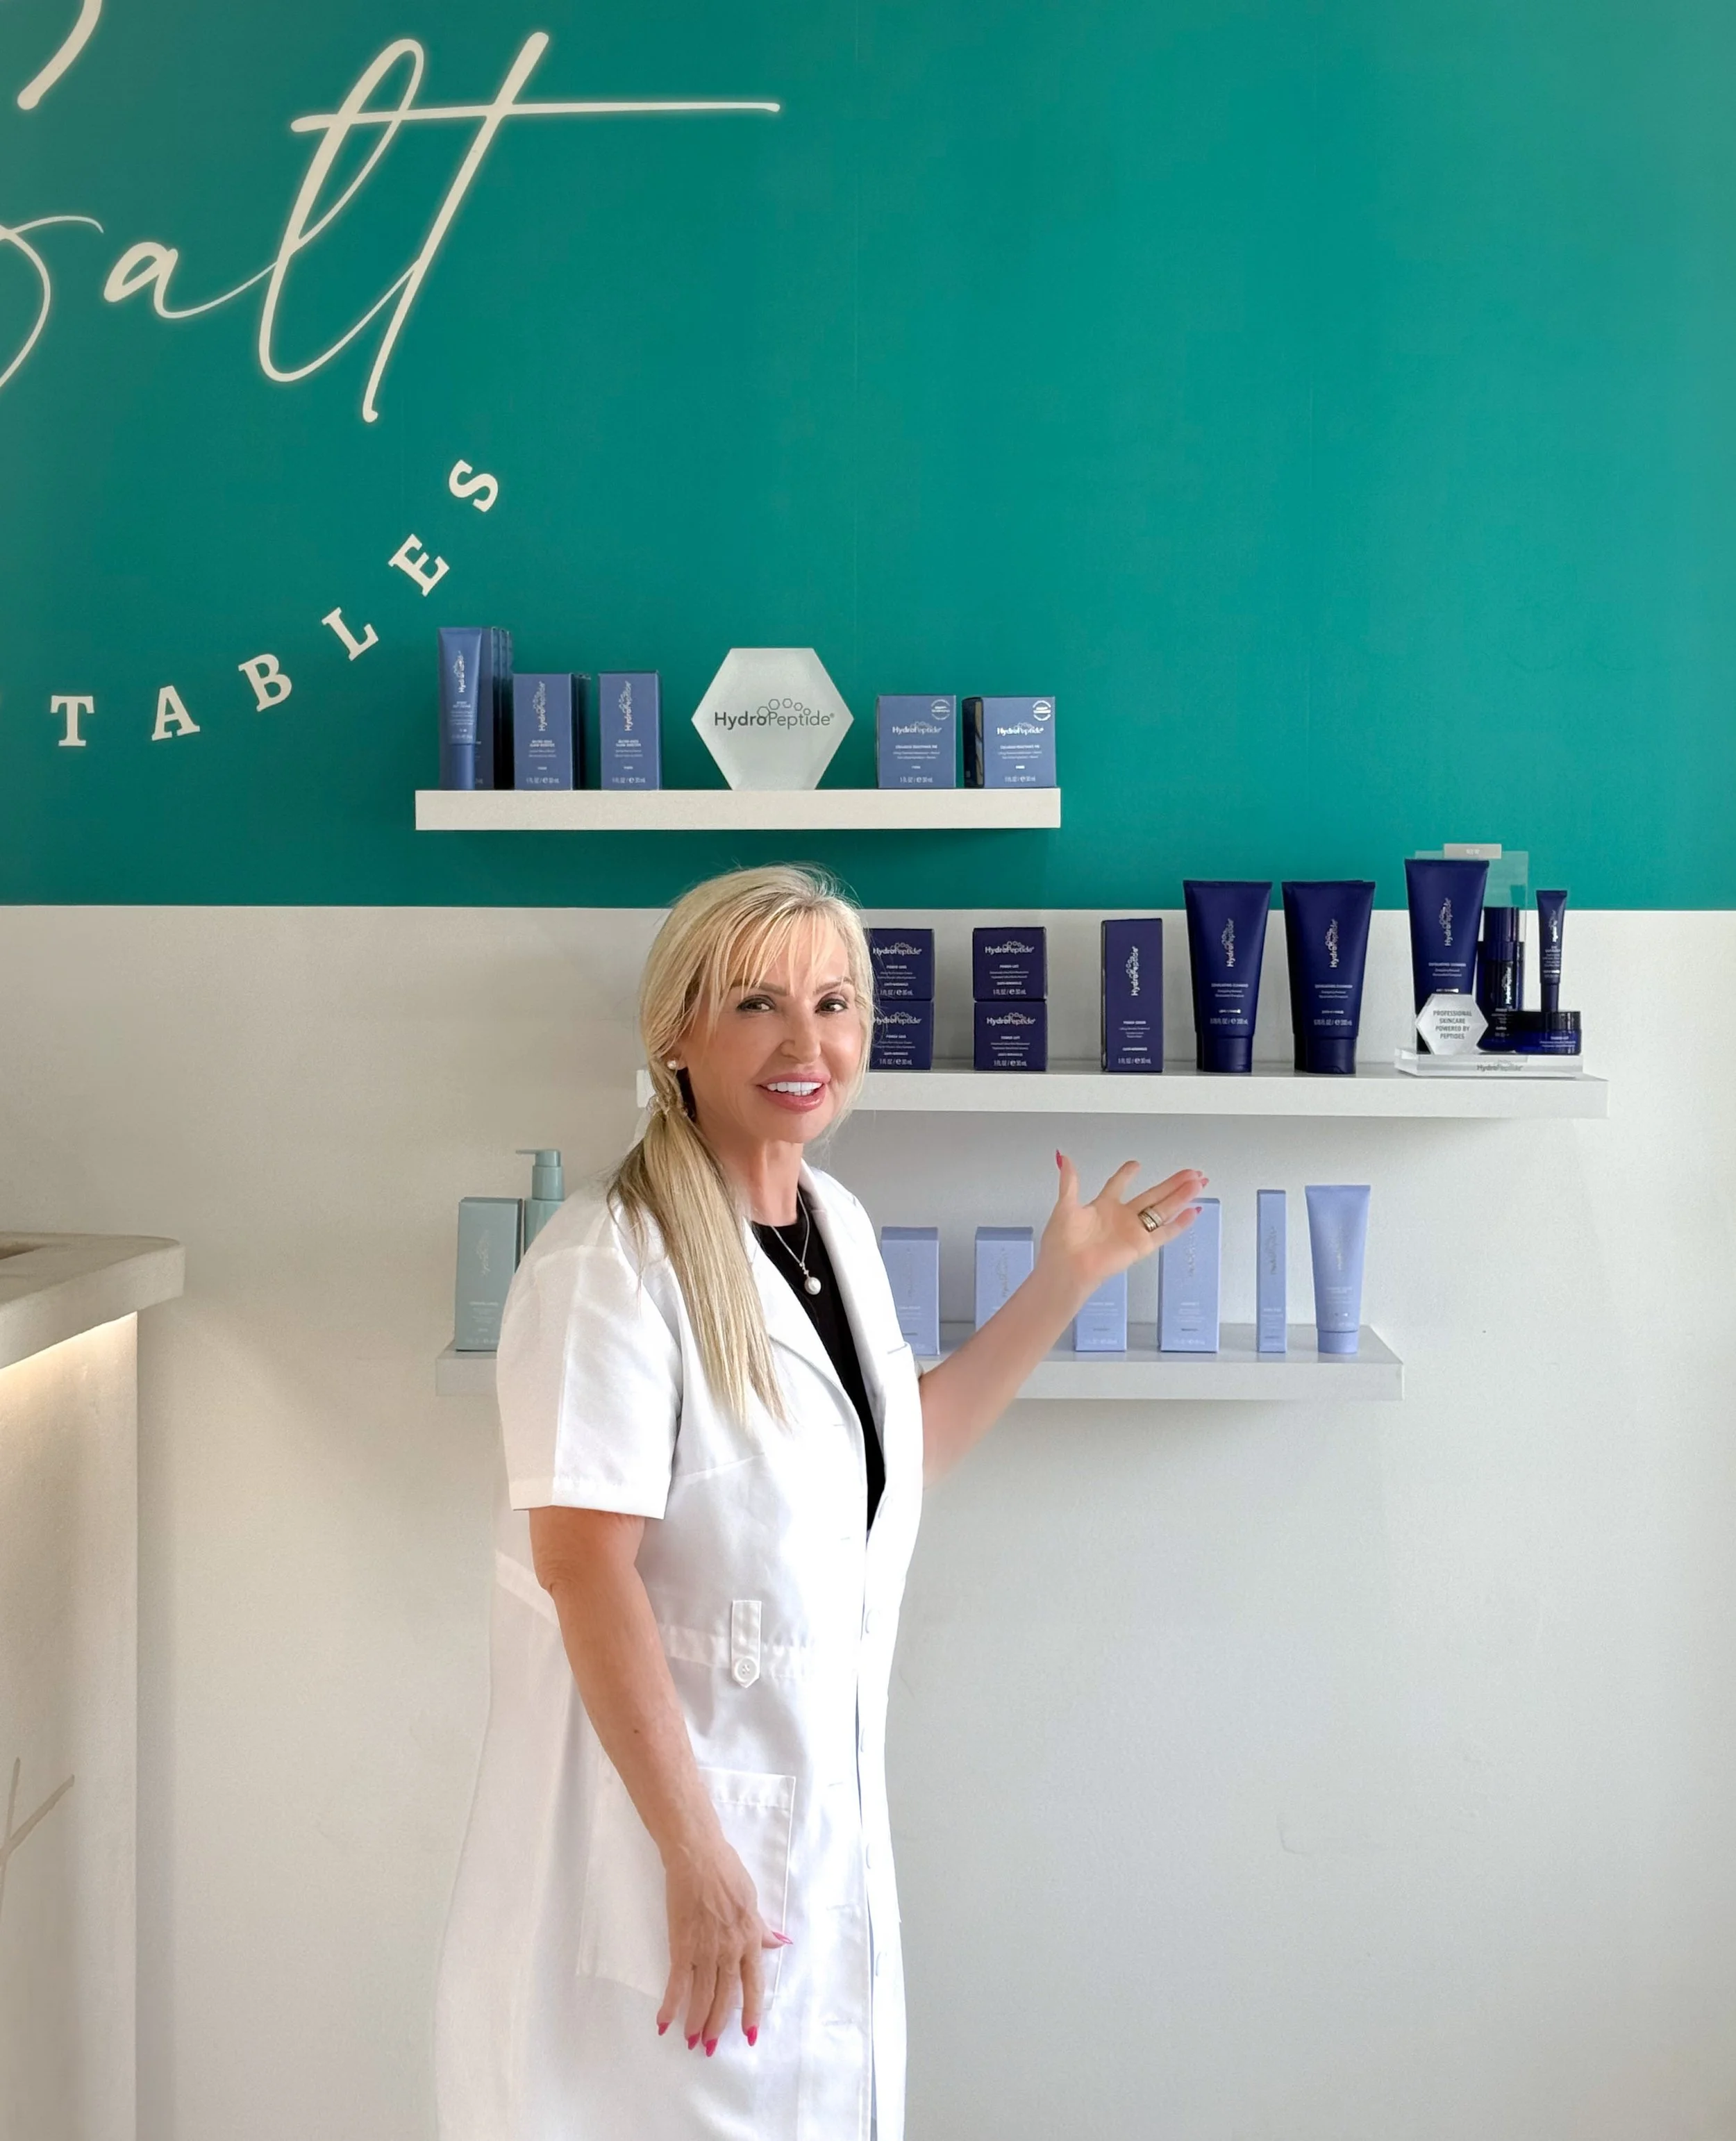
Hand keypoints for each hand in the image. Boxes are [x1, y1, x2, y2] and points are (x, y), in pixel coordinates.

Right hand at [657, 1828, 789, 2053]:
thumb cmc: (726, 1872)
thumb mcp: (751, 1900)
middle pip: (725, 1996)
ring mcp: (706, 1949)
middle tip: (709, 2047)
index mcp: (749, 1938)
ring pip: (702, 1995)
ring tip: (691, 2042)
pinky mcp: (682, 1944)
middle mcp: (730, 1949)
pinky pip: (677, 1982)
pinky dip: (671, 2005)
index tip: (750, 2035)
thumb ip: (761, 1928)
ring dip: (696, 2022)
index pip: (753, 1984)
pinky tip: (664, 2023)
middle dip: (717, 2025)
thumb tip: (780, 1944)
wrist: (697, 1856)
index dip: (751, 2012)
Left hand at [1041, 1154, 1207, 1305]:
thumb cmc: (1062, 1242)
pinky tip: (1194, 1211)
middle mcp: (1121, 1217)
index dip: (1127, 1174)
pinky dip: (1180, 1223)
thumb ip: (1069, 1182)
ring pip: (1163, 1210)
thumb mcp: (1065, 1206)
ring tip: (1198, 1183)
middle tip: (1191, 1172)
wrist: (1068, 1269)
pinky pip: (1165, 1233)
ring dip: (1181, 1196)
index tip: (1136, 1164)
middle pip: (1152, 1195)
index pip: (1118, 1185)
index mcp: (1102, 1207)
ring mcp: (1133, 1231)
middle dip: (1172, 1183)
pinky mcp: (1141, 1246)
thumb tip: (1064, 1158)